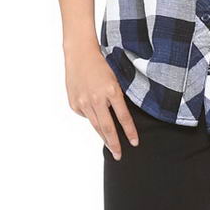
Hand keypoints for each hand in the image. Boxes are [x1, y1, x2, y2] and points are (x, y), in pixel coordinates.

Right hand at [64, 43, 138, 160]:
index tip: (134, 143)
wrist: (80, 54)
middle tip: (119, 155)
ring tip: (111, 147)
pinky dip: (92, 116)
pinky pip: (86, 115)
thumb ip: (117, 96)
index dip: (129, 131)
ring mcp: (84, 103)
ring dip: (104, 137)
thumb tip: (119, 115)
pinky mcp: (74, 104)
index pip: (123, 117)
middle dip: (114, 144)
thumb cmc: (102, 63)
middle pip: (107, 128)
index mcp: (111, 91)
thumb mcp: (115, 78)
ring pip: (96, 125)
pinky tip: (94, 111)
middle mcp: (97, 99)